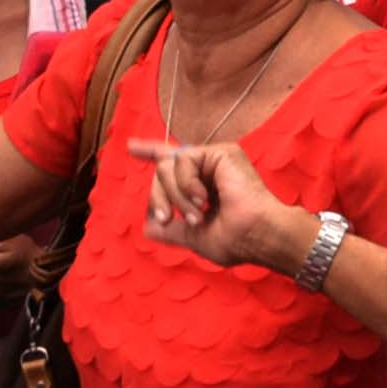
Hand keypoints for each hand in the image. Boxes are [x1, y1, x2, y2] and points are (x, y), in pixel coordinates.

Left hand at [140, 141, 302, 269]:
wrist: (256, 236)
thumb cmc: (235, 241)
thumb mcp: (194, 238)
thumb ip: (172, 230)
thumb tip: (149, 226)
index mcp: (203, 186)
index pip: (172, 165)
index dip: (150, 152)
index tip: (130, 146)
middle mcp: (208, 169)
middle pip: (161, 171)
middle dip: (158, 198)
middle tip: (168, 219)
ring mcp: (214, 159)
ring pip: (167, 167)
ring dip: (175, 197)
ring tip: (197, 215)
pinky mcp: (221, 152)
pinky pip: (183, 161)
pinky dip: (186, 184)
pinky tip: (203, 199)